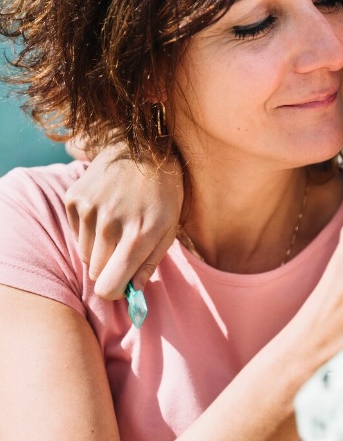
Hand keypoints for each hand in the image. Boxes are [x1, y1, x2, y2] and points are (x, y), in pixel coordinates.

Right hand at [64, 144, 183, 298]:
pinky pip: (76, 233)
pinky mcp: (75, 198)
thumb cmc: (164, 194)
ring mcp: (90, 209)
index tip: (120, 286)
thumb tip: (133, 289)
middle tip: (125, 250)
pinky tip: (106, 211)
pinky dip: (89, 230)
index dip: (113, 292)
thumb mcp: (170, 228)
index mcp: (140, 235)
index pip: (109, 284)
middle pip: (96, 272)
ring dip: (99, 248)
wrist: (144, 148)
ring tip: (118, 227)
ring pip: (84, 254)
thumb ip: (150, 262)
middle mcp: (111, 224)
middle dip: (109, 268)